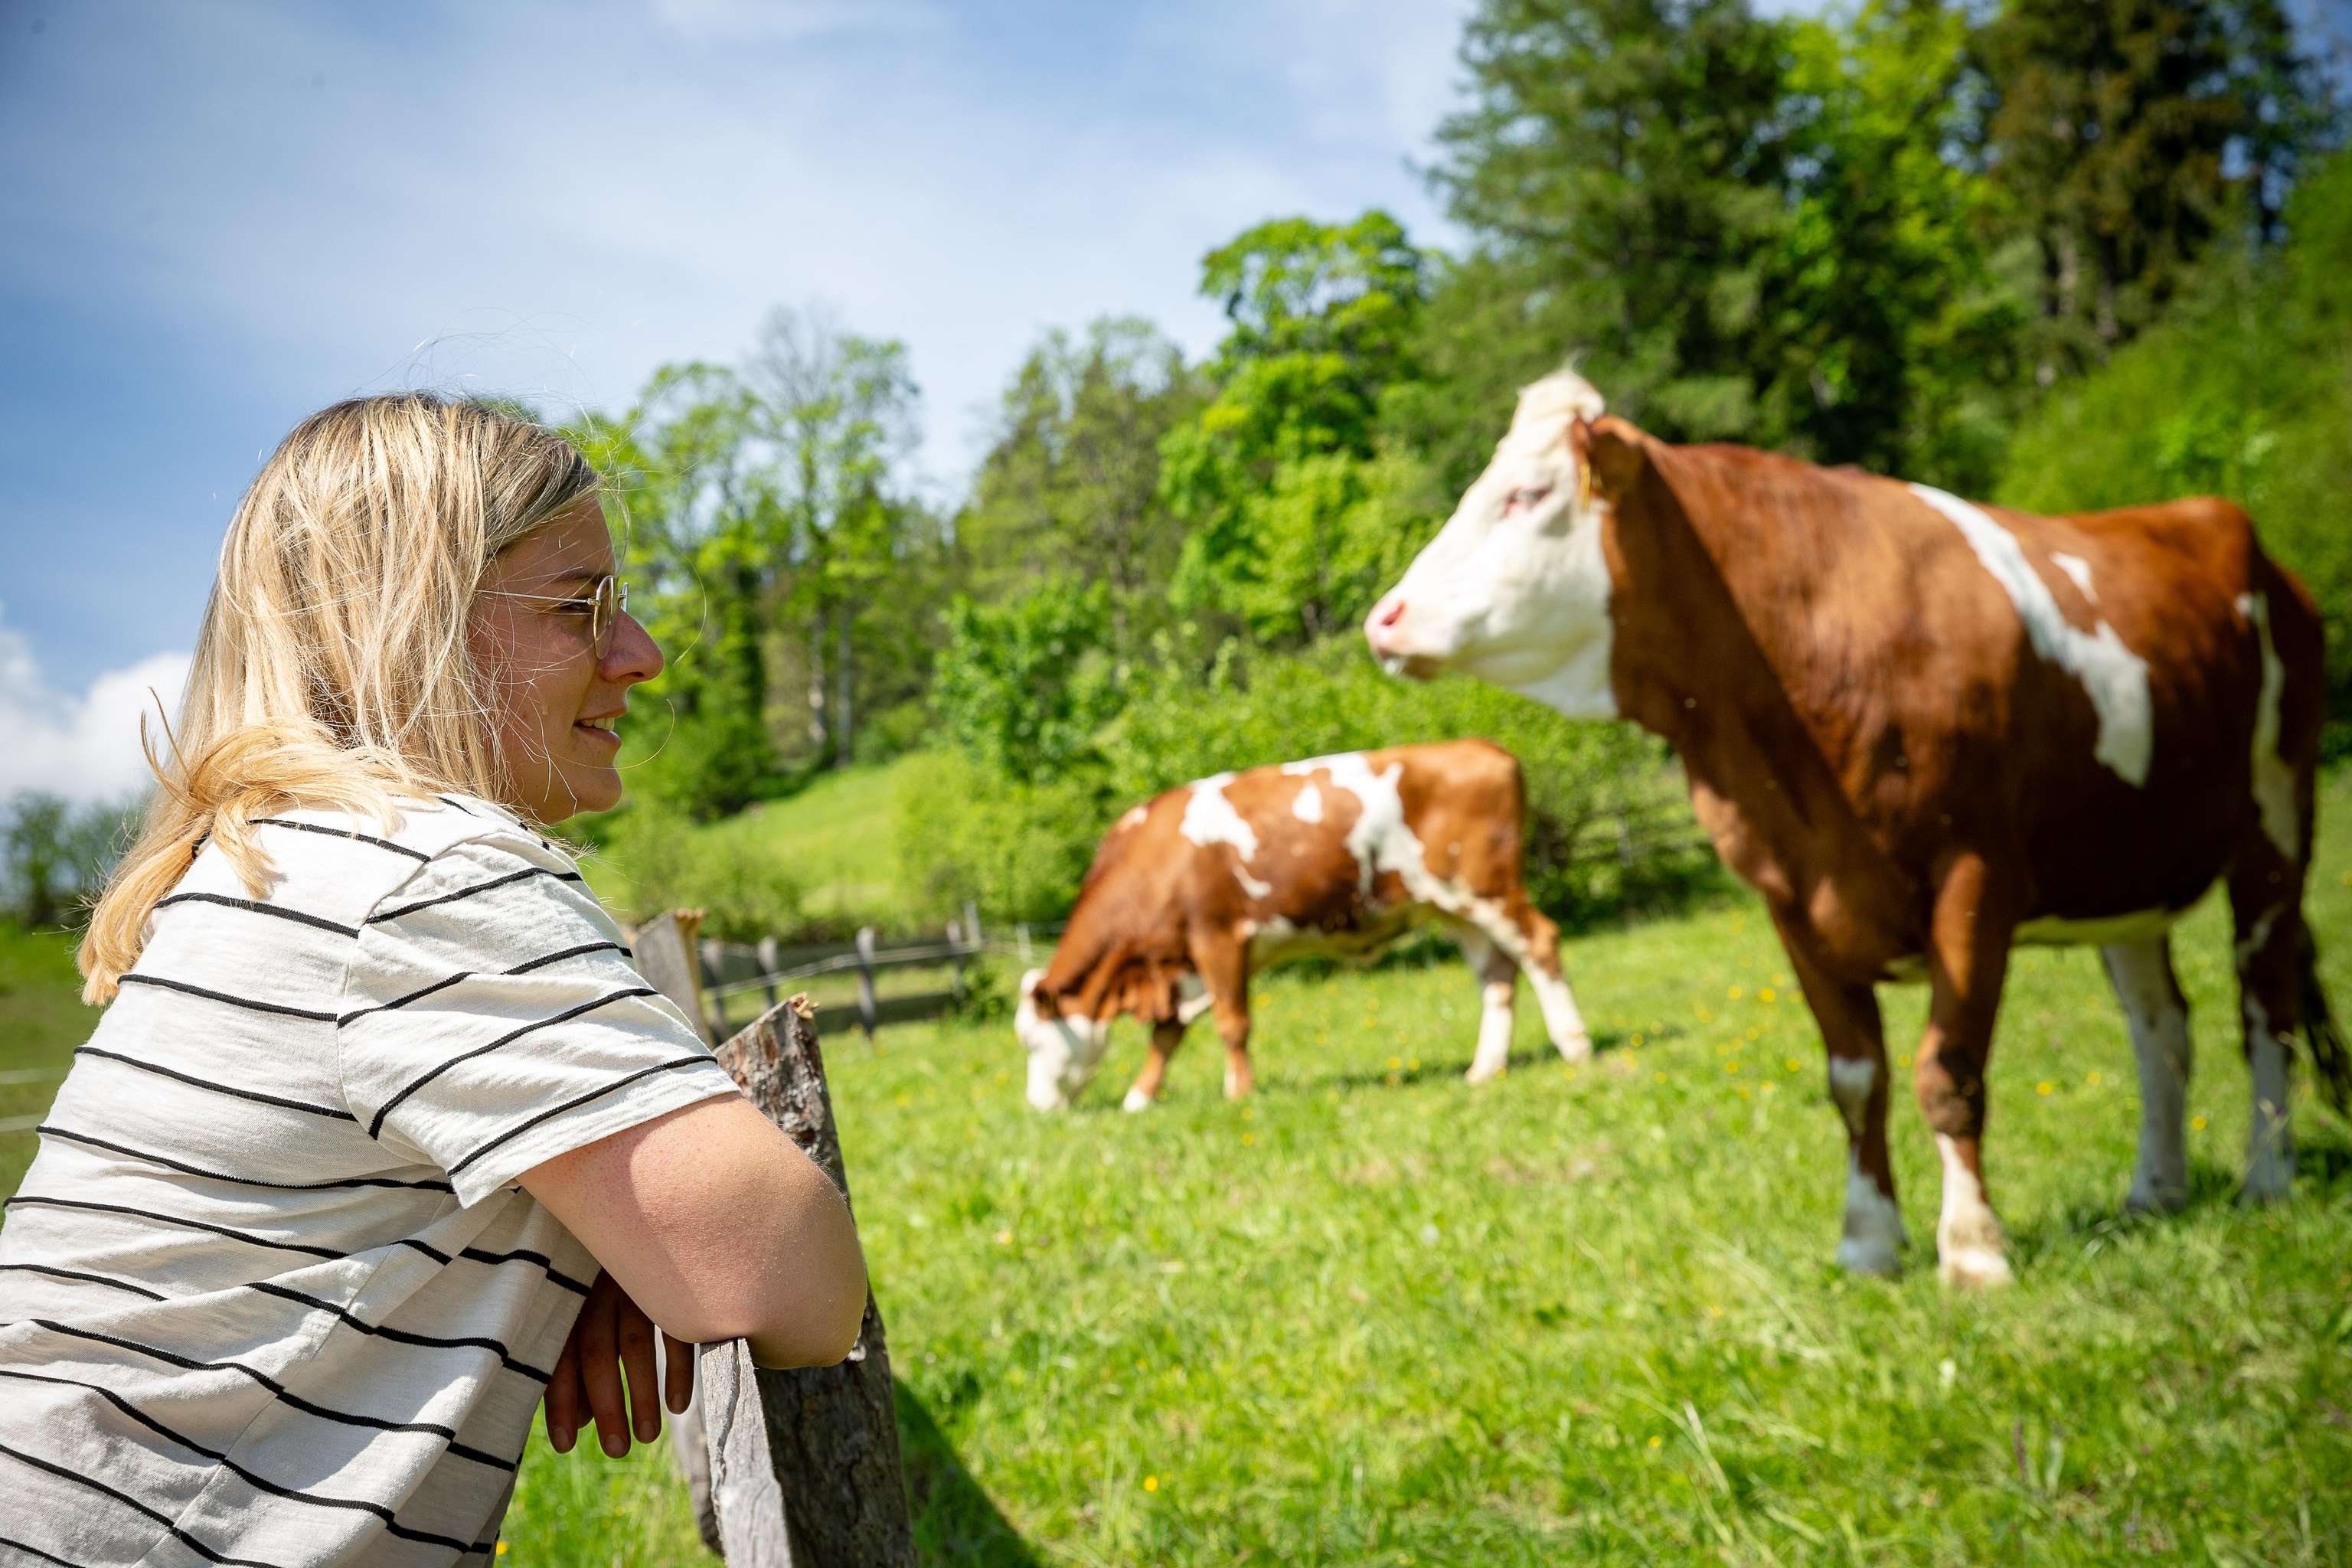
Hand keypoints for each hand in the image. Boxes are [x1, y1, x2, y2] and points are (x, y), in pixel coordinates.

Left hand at [543, 1270, 694, 1457]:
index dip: (560, 1402)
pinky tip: (679, 1405)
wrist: (652, 1213)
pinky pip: (676, 1330)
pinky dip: (678, 1370)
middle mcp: (599, 1290)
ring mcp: (638, 1283)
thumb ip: (580, 1359)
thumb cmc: (607, 1272)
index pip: (561, 1355)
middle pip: (597, 1355)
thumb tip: (583, 1419)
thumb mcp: (585, 1305)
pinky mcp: (674, 1281)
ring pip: (635, 1347)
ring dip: (642, 1397)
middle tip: (616, 1449)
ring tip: (646, 1437)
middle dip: (605, 1406)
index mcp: (570, 1297)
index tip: (565, 1444)